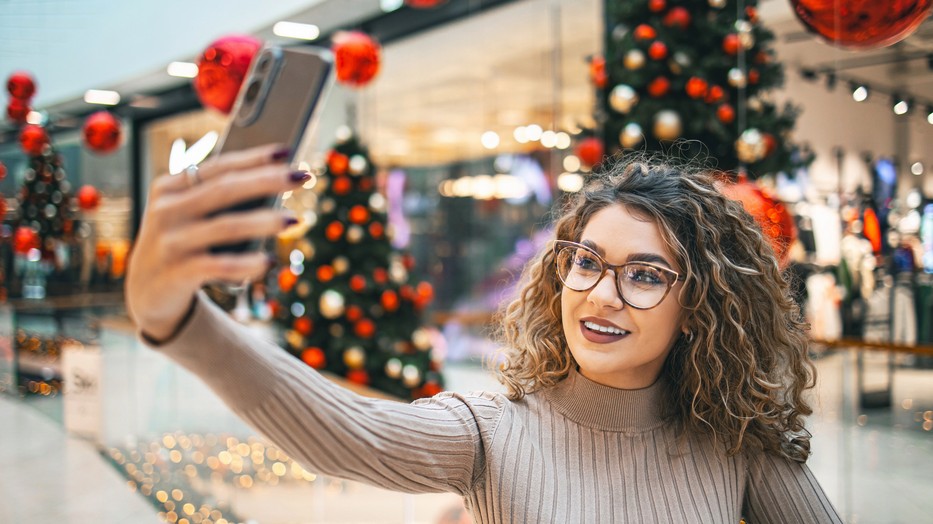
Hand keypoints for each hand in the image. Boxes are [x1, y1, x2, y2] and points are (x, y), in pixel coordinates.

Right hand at [125, 144, 308, 341]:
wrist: (145, 291)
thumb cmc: (181, 244)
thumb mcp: (189, 216)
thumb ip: (218, 200)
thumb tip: (274, 186)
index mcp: (169, 187)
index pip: (218, 166)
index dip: (254, 158)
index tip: (286, 151)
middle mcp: (167, 210)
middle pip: (225, 189)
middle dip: (268, 180)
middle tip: (303, 176)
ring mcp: (171, 241)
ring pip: (226, 226)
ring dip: (264, 221)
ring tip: (294, 219)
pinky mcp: (177, 272)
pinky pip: (219, 265)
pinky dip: (246, 263)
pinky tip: (268, 261)